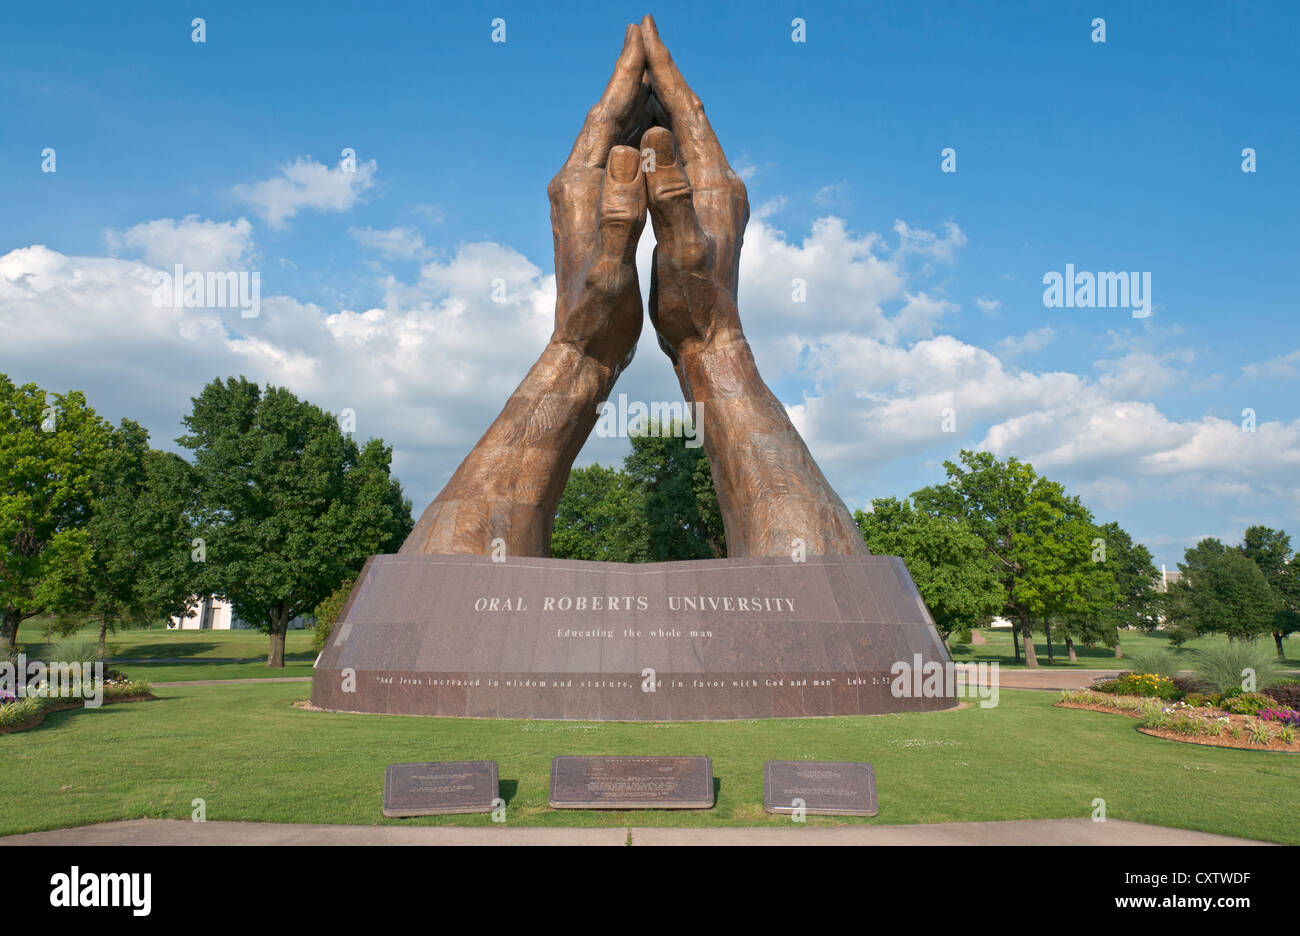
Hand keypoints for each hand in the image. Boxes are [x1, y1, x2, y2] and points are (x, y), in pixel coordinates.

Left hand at [401, 25, 655, 556]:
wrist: (578, 352)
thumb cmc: (598, 316)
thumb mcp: (612, 266)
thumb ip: (620, 211)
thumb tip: (629, 153)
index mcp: (578, 190)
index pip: (603, 118)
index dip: (624, 76)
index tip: (641, 36)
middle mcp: (572, 188)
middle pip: (602, 119)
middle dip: (625, 79)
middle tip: (646, 38)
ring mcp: (577, 202)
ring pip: (605, 139)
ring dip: (627, 106)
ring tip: (651, 75)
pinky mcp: (588, 217)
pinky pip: (610, 162)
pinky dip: (628, 138)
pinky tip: (645, 137)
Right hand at [637, 15, 748, 363]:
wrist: (712, 344)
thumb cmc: (694, 304)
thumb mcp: (680, 248)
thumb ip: (671, 194)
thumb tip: (659, 136)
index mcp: (716, 185)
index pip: (689, 112)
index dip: (664, 70)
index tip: (644, 30)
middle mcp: (723, 185)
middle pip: (692, 116)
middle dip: (665, 76)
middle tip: (642, 36)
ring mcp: (717, 200)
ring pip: (689, 137)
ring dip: (665, 103)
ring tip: (642, 74)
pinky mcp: (707, 216)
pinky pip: (684, 161)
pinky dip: (665, 138)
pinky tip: (650, 138)